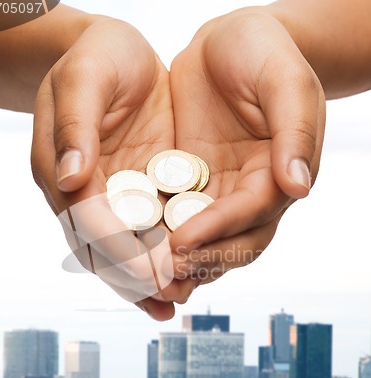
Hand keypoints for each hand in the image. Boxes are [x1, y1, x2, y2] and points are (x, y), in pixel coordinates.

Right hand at [31, 18, 194, 319]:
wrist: (116, 53)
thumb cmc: (94, 58)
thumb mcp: (82, 80)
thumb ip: (75, 126)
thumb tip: (70, 179)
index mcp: (63, 173)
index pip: (89, 221)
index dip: (117, 250)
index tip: (146, 275)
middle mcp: (88, 193)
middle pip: (107, 246)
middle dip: (137, 276)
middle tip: (169, 299)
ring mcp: (117, 194)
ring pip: (131, 246)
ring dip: (152, 276)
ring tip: (178, 300)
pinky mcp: (143, 188)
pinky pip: (155, 227)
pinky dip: (168, 252)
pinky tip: (189, 272)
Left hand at [169, 9, 324, 283]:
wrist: (228, 42)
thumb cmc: (262, 52)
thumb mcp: (285, 82)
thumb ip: (295, 132)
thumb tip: (298, 187)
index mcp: (280, 173)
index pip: (253, 212)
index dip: (220, 229)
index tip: (183, 242)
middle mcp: (252, 192)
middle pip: (234, 240)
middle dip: (202, 259)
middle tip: (164, 273)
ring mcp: (220, 192)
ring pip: (207, 240)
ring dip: (182, 263)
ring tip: (149, 277)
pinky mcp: (191, 185)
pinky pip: (177, 218)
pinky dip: (161, 238)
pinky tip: (137, 250)